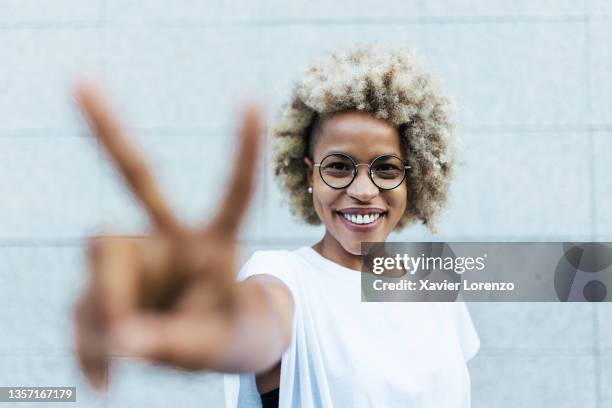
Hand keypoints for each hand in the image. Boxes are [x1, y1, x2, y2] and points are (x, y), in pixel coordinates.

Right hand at [72, 80, 262, 391]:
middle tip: (80, 82)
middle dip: (108, 129)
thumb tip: (118, 340)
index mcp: (215, 243)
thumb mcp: (213, 348)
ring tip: (119, 371)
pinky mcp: (109, 281)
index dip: (242, 154)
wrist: (214, 346)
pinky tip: (103, 380)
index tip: (252, 100)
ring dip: (100, 324)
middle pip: (138, 179)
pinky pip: (84, 311)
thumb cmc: (227, 337)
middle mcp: (172, 237)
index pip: (233, 195)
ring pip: (97, 271)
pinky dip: (89, 348)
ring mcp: (138, 256)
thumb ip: (170, 343)